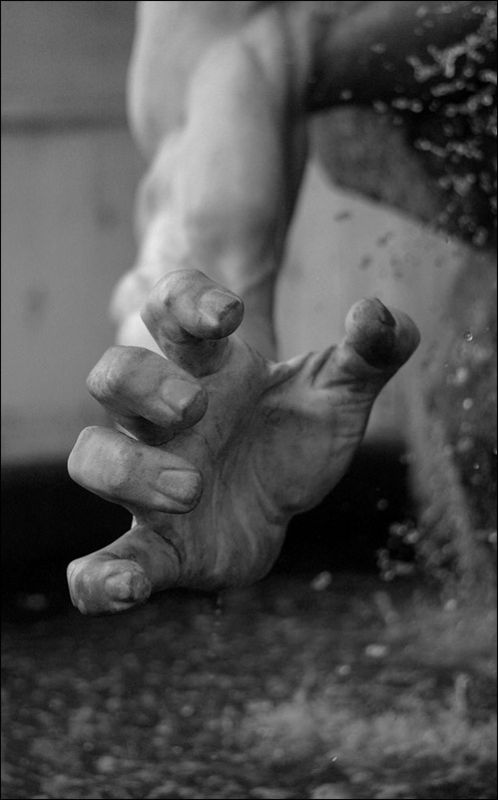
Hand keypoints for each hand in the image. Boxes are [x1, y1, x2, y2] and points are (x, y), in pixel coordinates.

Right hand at [67, 269, 418, 614]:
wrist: (278, 500)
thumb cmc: (294, 432)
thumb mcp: (341, 390)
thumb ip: (370, 350)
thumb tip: (376, 312)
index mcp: (206, 368)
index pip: (169, 307)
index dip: (185, 299)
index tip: (231, 316)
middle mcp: (163, 419)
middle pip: (113, 375)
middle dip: (143, 382)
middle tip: (196, 404)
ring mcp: (149, 480)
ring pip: (93, 457)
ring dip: (129, 468)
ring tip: (191, 489)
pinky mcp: (157, 545)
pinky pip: (105, 559)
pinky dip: (99, 577)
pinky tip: (127, 588)